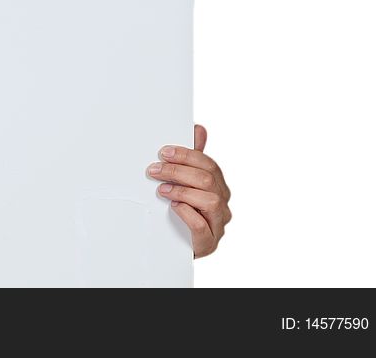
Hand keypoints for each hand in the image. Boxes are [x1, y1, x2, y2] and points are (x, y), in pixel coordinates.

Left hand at [146, 124, 230, 257]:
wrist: (173, 246)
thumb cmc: (180, 210)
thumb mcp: (184, 181)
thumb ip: (191, 158)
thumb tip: (198, 129)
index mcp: (218, 186)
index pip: (208, 164)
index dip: (186, 155)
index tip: (163, 152)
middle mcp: (222, 203)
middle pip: (207, 180)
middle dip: (177, 171)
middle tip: (154, 170)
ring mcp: (217, 224)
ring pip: (209, 200)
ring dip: (182, 191)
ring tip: (161, 189)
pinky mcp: (208, 242)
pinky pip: (201, 226)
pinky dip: (187, 213)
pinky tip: (173, 207)